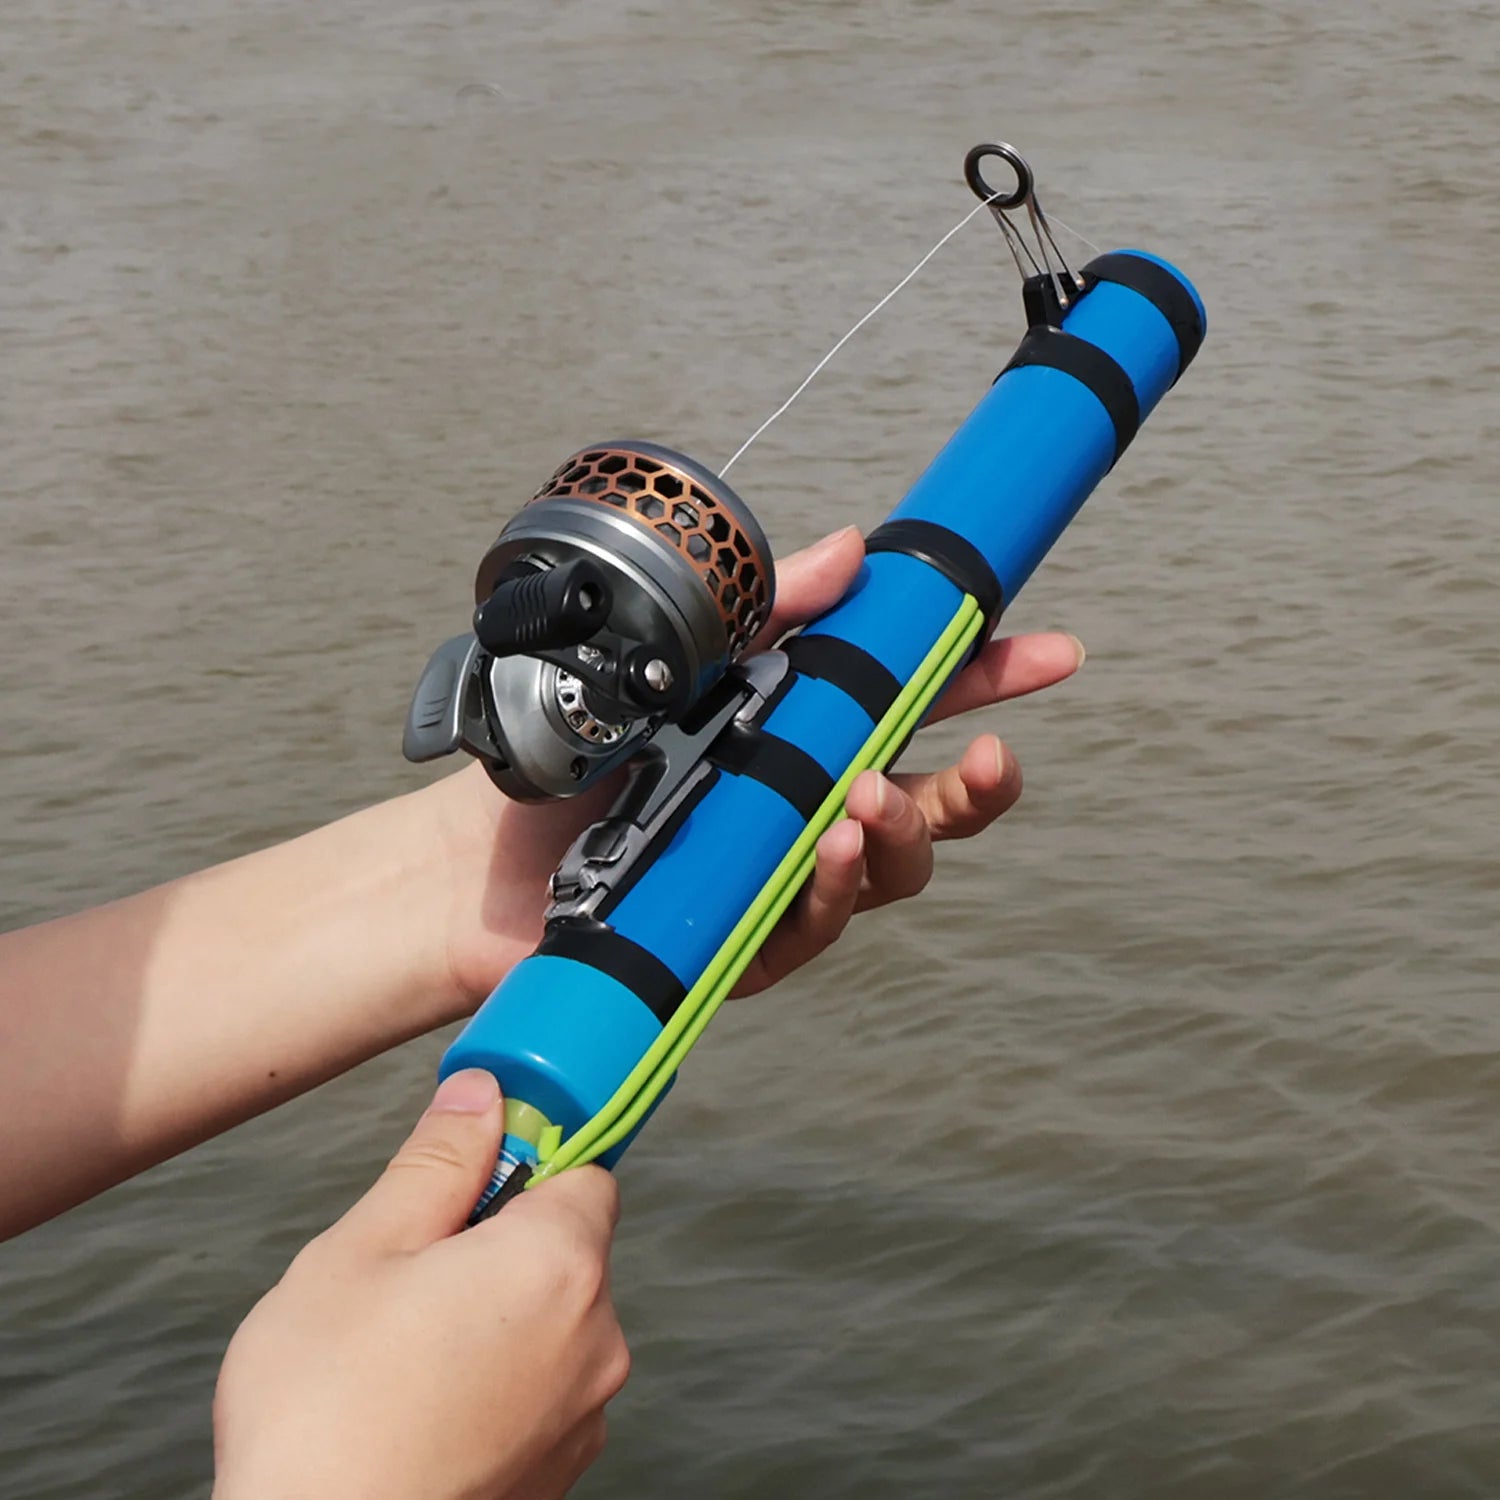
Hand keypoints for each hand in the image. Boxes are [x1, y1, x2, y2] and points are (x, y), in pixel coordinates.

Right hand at [213, 1071, 627, 1499]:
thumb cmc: (325, 1414)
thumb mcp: (362, 1252)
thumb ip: (437, 1162)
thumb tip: (482, 1093)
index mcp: (558, 1265)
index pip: (586, 1169)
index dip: (530, 1157)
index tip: (473, 1173)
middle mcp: (596, 1339)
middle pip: (568, 1248)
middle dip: (500, 1243)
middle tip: (410, 1276)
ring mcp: (584, 1414)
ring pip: (552, 1322)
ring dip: (498, 1317)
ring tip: (405, 1353)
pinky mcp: (561, 1473)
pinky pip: (543, 1389)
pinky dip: (499, 1382)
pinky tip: (424, 1406)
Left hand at [427, 526, 1084, 1009]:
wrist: (477, 858)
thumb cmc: (579, 757)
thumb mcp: (680, 663)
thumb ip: (769, 612)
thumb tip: (851, 551)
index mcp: (801, 735)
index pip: (914, 707)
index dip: (987, 682)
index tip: (1049, 652)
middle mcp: (805, 808)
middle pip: (930, 804)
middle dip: (980, 784)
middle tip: (997, 756)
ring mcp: (782, 879)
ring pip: (893, 871)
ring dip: (902, 832)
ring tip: (870, 800)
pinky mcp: (747, 942)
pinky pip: (818, 922)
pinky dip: (834, 884)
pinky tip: (829, 849)